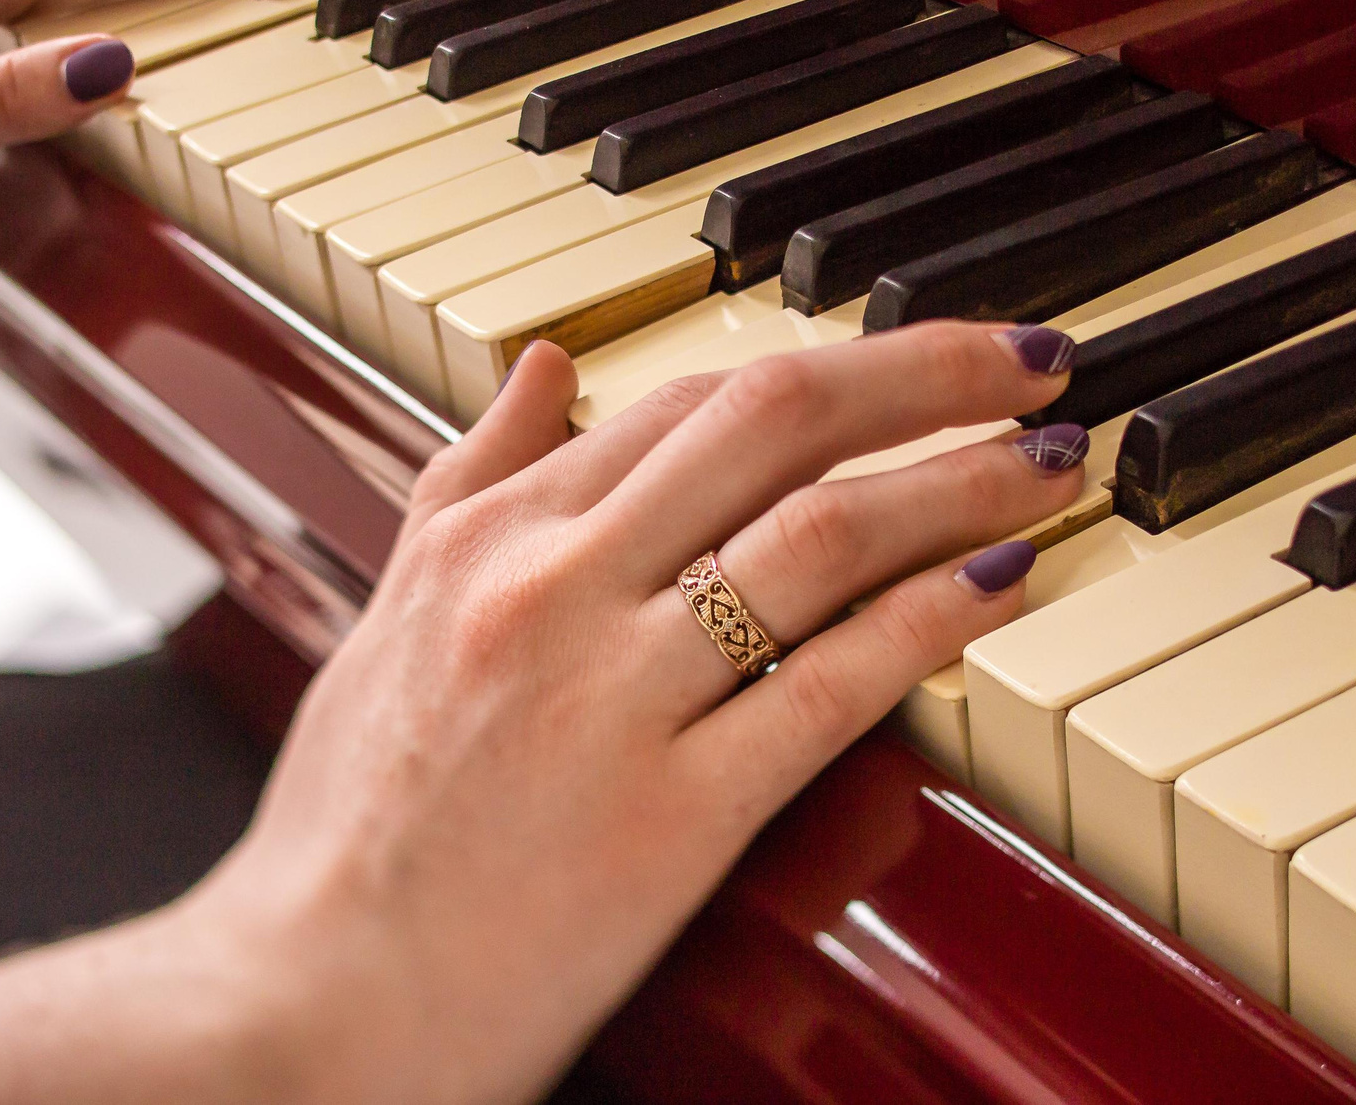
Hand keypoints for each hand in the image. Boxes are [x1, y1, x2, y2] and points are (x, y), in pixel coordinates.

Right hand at [166, 324, 1090, 1103]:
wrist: (309, 1001)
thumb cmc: (348, 831)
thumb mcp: (386, 616)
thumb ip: (467, 480)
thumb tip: (540, 365)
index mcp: (486, 537)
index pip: (684, 398)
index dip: (824, 359)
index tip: (919, 354)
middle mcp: (552, 587)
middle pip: (771, 421)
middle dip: (925, 371)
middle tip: (1032, 357)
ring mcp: (612, 695)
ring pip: (819, 535)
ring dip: (959, 482)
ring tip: (1046, 465)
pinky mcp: (670, 815)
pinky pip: (827, 684)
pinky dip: (930, 619)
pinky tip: (1000, 584)